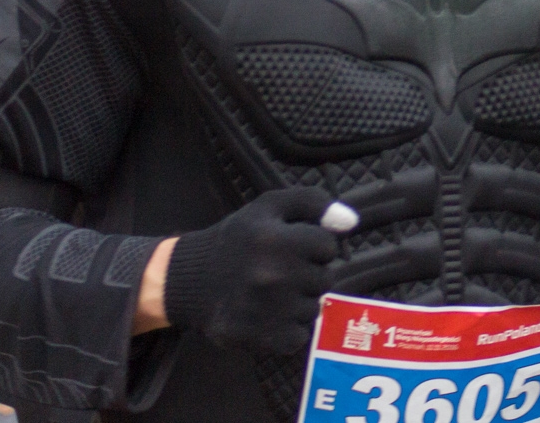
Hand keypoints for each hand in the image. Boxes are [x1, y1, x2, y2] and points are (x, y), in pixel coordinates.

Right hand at [160, 187, 342, 353]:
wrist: (190, 279)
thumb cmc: (237, 240)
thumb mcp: (270, 206)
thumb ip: (313, 202)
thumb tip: (349, 222)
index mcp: (274, 239)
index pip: (328, 246)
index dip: (315, 245)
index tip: (295, 246)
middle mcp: (272, 276)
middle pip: (325, 278)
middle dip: (309, 273)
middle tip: (282, 269)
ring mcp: (266, 310)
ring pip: (313, 308)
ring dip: (299, 301)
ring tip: (272, 291)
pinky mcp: (260, 338)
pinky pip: (299, 336)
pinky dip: (289, 328)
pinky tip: (269, 314)